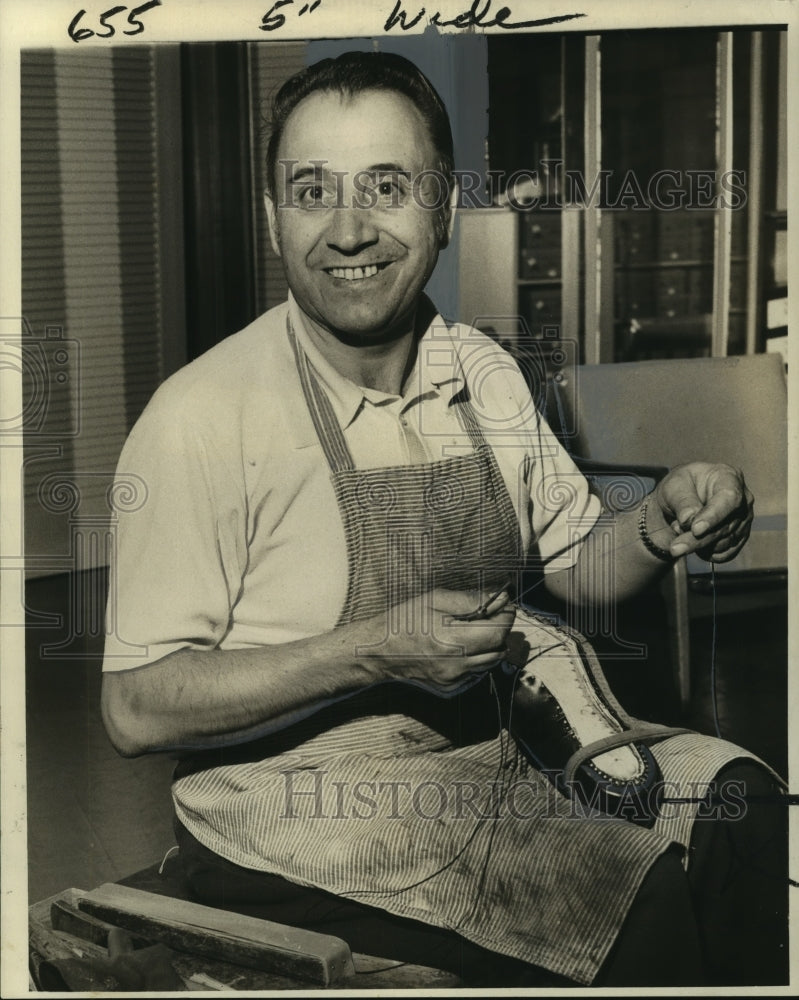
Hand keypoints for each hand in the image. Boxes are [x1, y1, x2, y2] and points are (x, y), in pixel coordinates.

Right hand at [362, 587, 514, 695]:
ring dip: (490, 645)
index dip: (506, 615)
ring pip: (491, 662)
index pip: (499, 631)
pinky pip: (477, 673)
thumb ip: (471, 599)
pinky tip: (460, 648)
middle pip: (499, 648)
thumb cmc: (404, 620)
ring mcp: (455, 680)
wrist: (379, 651)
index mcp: (453, 640)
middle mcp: (457, 664)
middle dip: (499, 630)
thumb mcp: (436, 599)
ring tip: (472, 631)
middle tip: (488, 616)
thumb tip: (500, 598)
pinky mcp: (451, 689)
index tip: (503, 605)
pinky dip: (477, 659)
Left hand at [653, 462, 753, 562]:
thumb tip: (689, 520)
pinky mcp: (739, 538)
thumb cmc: (679, 487)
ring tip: (679, 529)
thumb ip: (682, 501)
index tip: (696, 529)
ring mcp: (743, 520)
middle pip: (725, 526)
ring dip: (696, 544)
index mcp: (728, 477)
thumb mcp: (673, 486)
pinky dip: (705, 552)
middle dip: (697, 539)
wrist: (680, 501)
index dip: (713, 516)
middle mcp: (743, 499)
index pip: (729, 498)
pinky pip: (724, 554)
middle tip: (675, 549)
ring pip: (723, 543)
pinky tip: (691, 541)